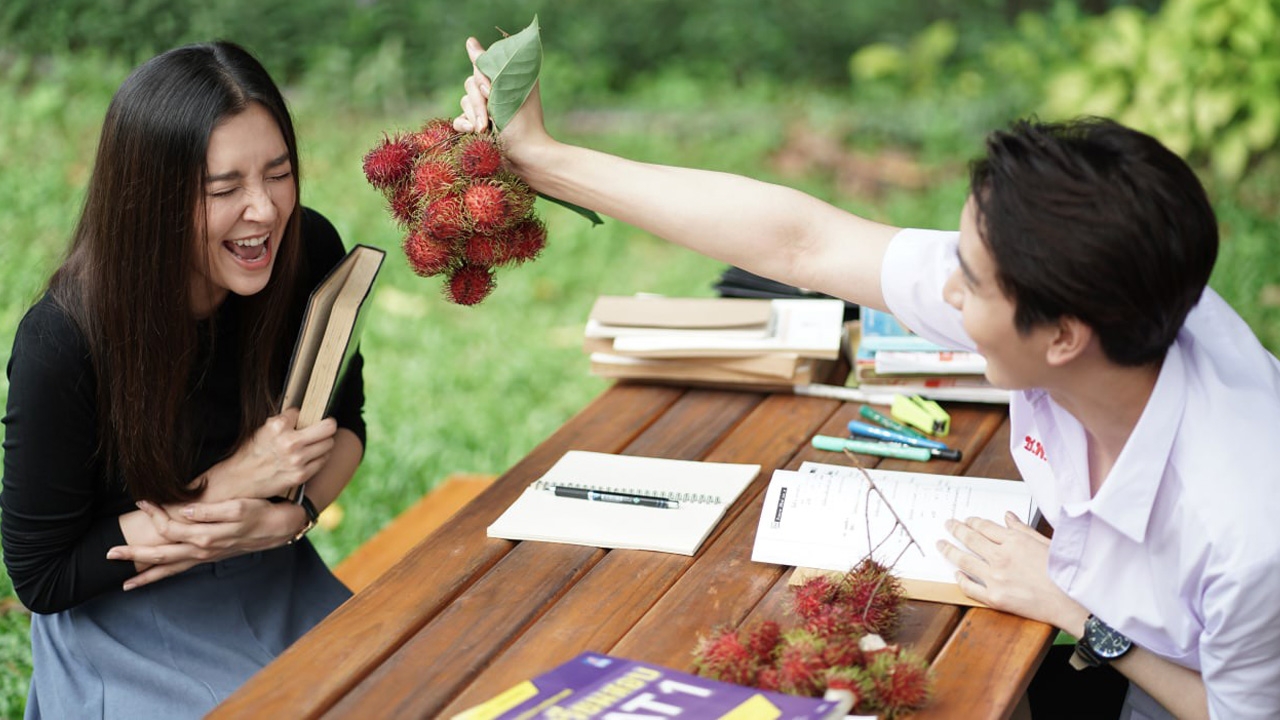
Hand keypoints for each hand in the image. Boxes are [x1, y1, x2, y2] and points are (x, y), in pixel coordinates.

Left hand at [107, 499, 304, 590]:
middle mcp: (201, 551)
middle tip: (109, 553)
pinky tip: (149, 579)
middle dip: (134, 555)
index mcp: (205, 536)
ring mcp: (203, 557)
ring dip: (145, 575)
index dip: (154, 514)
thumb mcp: (237, 507)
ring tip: (124, 583)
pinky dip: (162, 576)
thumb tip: (183, 511)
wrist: (278, 527)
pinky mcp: (207, 558)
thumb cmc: (259, 512)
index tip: (142, 500)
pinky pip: (180, 571)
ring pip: (169, 569)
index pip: (170, 528)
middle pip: (161, 555)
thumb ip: (209, 511)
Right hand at [200, 407, 336, 500]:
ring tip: (314, 444)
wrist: (239, 479)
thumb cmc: (252, 452)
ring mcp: (297, 460)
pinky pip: (324, 460)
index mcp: (278, 426)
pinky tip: (310, 457)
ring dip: (324, 442)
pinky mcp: (301, 475)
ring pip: (329, 444)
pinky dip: (320, 457)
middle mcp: (290, 442)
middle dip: (326, 426)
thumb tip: (305, 412)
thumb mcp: (264, 429)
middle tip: (324, 428)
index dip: (302, 416)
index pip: (304, 412)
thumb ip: (285, 420)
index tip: (301, 420)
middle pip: (329, 427)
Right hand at [453, 37, 548, 168]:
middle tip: (490, 117)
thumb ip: (488, 66)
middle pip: (470, 84)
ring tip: (485, 130)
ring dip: (473, 116)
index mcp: (507, 78)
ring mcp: (487, 110)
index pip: (482, 66)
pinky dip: (464, 125)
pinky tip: (473, 133)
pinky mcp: (478, 127)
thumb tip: (469, 41)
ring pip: (464, 102)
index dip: (482, 79)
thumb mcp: (506, 89)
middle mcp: (497, 92)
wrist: (525, 156)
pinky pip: (460, 119)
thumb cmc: (521, 123)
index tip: (489, 91)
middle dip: (478, 102)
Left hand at [936, 512, 1086, 631]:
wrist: (1073, 602)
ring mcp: (996, 578)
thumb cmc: (1065, 571)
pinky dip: (960, 580)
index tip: (965, 520)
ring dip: (949, 550)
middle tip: (947, 525)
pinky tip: (956, 574)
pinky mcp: (995, 598)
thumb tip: (1007, 516)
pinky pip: (970, 587)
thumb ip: (1023, 530)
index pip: (985, 527)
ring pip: (964, 561)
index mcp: (1014, 541)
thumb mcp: (1046, 543)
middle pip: (970, 539)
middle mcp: (1001, 557)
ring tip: (941, 544)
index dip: (972, 522)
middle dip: (955, 530)